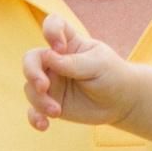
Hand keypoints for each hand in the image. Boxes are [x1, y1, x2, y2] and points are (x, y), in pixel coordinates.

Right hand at [22, 13, 139, 129]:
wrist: (121, 102)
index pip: (53, 24)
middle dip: (32, 72)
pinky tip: (44, 125)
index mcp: (69, 43)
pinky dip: (35, 117)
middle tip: (44, 86)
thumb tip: (49, 57)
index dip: (50, 31)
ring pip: (30, 88)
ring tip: (56, 112)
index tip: (59, 46)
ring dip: (39, 100)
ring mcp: (51, 83)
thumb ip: (75, 63)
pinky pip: (34, 110)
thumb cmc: (113, 76)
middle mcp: (55, 61)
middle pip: (31, 59)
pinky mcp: (50, 103)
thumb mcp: (99, 65)